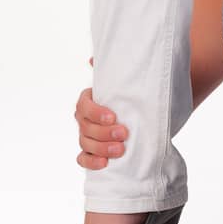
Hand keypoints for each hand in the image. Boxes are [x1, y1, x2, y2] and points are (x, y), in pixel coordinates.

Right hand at [76, 54, 128, 170]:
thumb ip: (110, 70)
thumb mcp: (121, 82)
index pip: (84, 106)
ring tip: (120, 150)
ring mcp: (85, 136)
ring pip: (85, 143)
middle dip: (104, 132)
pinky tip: (104, 163)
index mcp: (87, 100)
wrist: (139, 115)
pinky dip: (91, 162)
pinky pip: (83, 159)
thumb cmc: (126, 96)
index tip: (113, 116)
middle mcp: (84, 119)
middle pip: (85, 127)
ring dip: (101, 148)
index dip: (96, 113)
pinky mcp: (90, 152)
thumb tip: (92, 59)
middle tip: (124, 134)